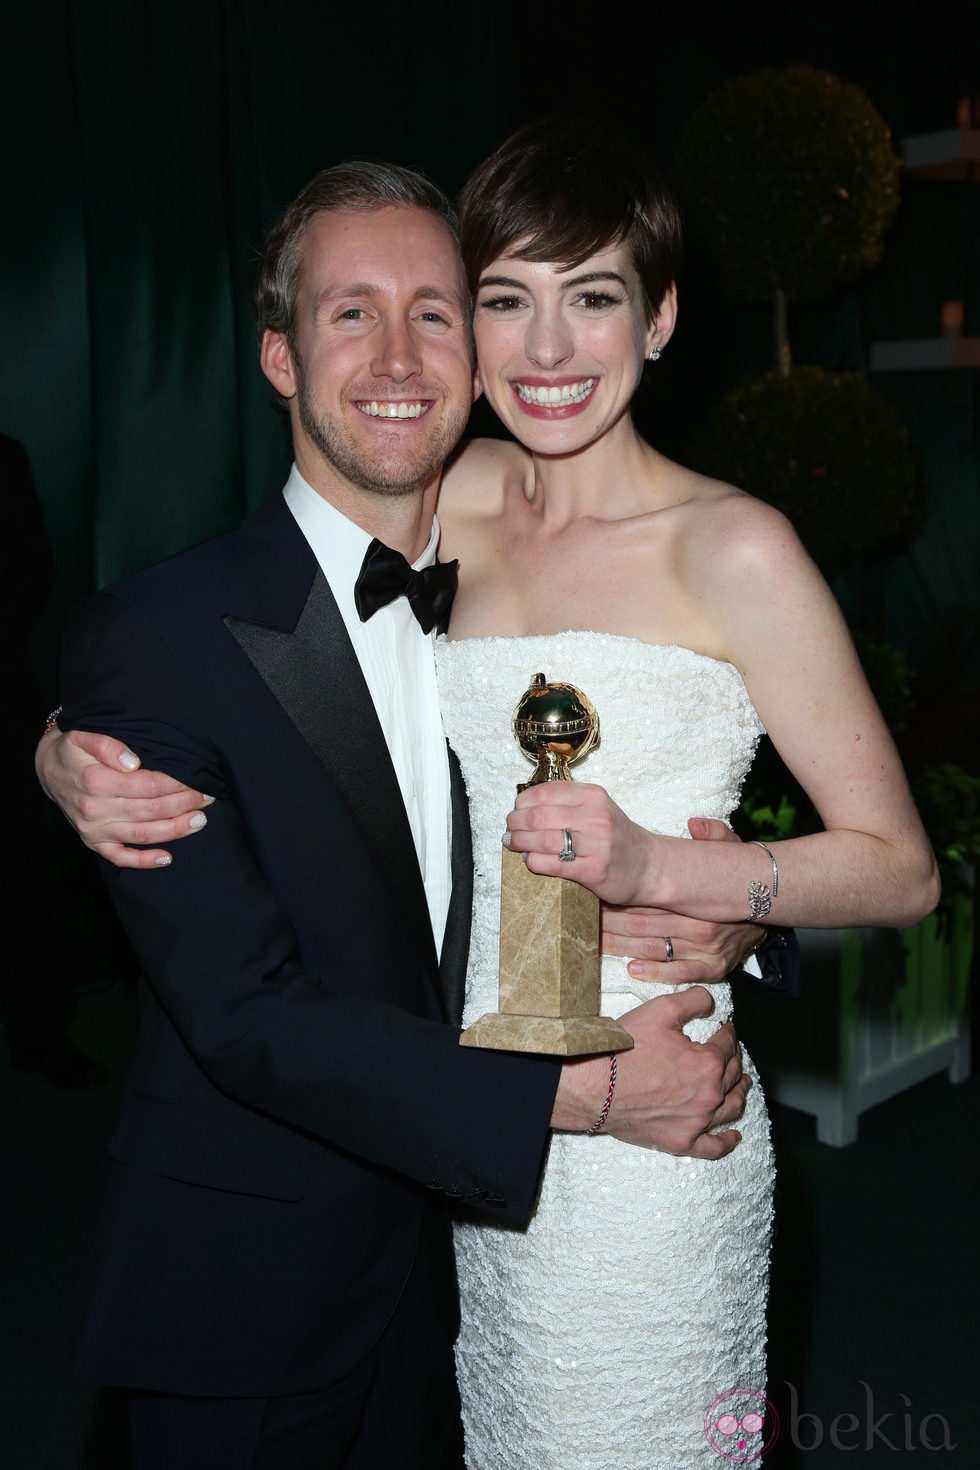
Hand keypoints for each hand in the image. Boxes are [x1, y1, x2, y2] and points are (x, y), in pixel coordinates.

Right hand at [35, 728, 210, 868]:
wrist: (47, 769)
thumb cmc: (72, 750)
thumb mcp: (84, 736)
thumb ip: (108, 745)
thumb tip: (133, 761)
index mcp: (96, 781)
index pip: (147, 785)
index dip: (176, 784)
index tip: (196, 779)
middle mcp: (95, 809)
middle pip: (150, 810)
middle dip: (183, 804)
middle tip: (207, 797)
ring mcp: (94, 830)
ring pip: (142, 835)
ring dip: (175, 830)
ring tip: (200, 821)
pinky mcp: (93, 842)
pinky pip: (120, 858)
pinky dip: (144, 862)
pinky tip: (167, 858)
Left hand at [505, 781, 658, 905]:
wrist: (649, 865)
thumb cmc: (617, 837)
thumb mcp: (597, 808)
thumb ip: (567, 804)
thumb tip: (524, 807)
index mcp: (593, 796)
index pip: (544, 792)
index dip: (521, 803)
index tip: (516, 811)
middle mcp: (595, 816)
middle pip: (538, 816)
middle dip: (515, 824)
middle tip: (508, 831)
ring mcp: (596, 844)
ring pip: (542, 839)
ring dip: (519, 842)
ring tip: (513, 845)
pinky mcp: (593, 870)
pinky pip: (551, 864)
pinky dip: (533, 862)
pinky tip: (530, 861)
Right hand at [552, 987, 748, 1159]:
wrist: (596, 1086)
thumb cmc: (625, 1050)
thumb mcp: (661, 1009)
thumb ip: (694, 1000)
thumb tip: (711, 1002)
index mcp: (708, 1063)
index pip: (728, 1045)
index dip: (728, 1033)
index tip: (725, 1029)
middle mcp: (709, 1094)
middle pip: (733, 1075)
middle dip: (736, 1060)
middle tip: (733, 1053)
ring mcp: (697, 1121)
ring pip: (731, 1108)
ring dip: (740, 1094)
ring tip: (743, 1085)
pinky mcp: (682, 1141)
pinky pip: (713, 1146)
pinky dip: (728, 1141)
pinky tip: (735, 1135)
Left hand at [600, 818, 762, 980]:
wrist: (770, 908)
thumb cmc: (736, 877)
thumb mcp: (732, 849)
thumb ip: (715, 835)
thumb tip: (696, 826)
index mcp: (696, 895)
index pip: (646, 896)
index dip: (615, 896)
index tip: (591, 893)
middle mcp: (700, 924)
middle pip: (642, 923)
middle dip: (607, 921)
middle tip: (579, 918)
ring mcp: (707, 949)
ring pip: (653, 948)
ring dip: (620, 946)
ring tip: (591, 941)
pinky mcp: (715, 968)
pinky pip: (679, 973)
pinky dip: (654, 972)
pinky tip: (631, 968)